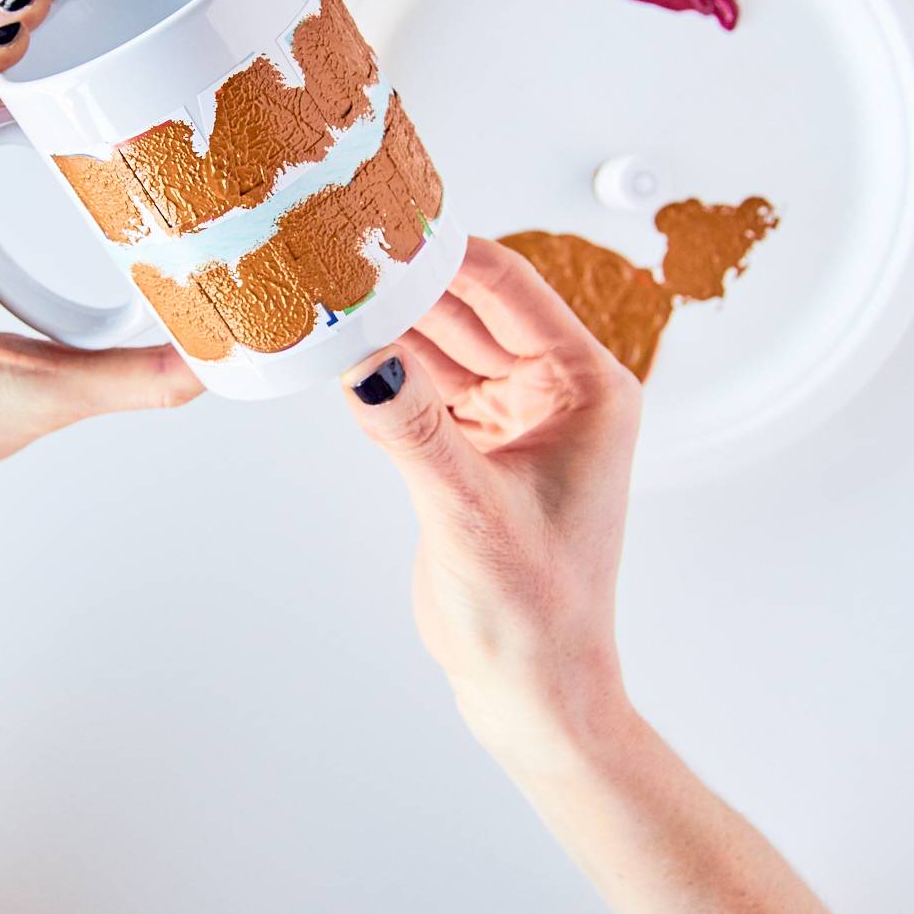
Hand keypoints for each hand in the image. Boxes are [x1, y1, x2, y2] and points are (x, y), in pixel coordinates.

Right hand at [341, 237, 642, 759]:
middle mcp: (554, 393)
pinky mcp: (469, 449)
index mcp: (587, 389)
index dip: (447, 253)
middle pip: (470, 310)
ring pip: (440, 346)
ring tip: (325, 291)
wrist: (531, 691)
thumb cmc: (538, 614)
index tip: (386, 221)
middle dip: (407, 284)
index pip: (511, 290)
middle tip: (336, 250)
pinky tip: (336, 351)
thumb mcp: (471, 513)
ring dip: (389, 326)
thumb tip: (364, 359)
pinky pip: (421, 388)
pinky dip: (382, 373)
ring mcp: (511, 418)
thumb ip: (414, 430)